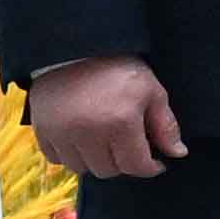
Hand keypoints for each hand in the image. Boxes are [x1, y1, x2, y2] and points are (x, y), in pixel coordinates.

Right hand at [31, 54, 184, 178]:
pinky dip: (70, 154)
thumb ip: (165, 125)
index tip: (155, 162)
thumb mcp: (151, 90)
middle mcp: (87, 132)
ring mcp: (61, 132)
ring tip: (104, 142)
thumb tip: (177, 154)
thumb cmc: (118, 68)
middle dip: (123, 163)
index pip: (136, 166)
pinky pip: (56, 158)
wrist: (75, 48)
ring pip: (81, 168)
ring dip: (96, 161)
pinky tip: (81, 139)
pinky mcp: (41, 129)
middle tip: (128, 146)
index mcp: (119, 123)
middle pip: (108, 170)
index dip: (150, 167)